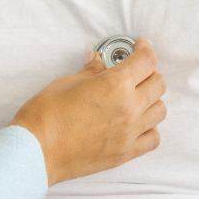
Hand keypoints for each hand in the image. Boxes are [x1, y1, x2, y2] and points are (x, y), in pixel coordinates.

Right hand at [8, 38, 165, 186]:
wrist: (38, 150)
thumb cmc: (46, 115)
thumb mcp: (66, 82)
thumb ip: (89, 72)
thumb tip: (96, 62)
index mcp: (114, 85)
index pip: (145, 61)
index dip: (145, 49)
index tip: (141, 46)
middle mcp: (128, 108)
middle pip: (158, 84)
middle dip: (149, 71)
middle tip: (136, 67)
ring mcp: (129, 132)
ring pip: (160, 110)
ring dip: (151, 97)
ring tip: (136, 93)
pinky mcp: (125, 152)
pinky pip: (153, 137)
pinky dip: (150, 126)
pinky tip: (137, 120)